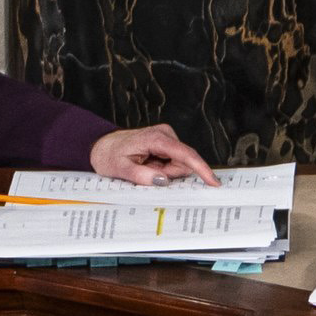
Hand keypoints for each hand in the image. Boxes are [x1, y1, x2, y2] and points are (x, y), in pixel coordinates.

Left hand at [81, 126, 214, 185]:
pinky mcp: (166, 143)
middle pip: (183, 162)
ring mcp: (167, 137)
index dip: (201, 168)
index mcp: (155, 138)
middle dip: (169, 174)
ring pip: (180, 164)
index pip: (185, 154)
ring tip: (145, 168)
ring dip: (165, 172)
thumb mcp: (120, 169)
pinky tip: (149, 165)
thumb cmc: (109, 155)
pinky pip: (174, 162)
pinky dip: (164, 168)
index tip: (213, 182)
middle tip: (146, 174)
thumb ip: (142, 176)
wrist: (102, 145)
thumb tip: (163, 181)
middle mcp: (165, 134)